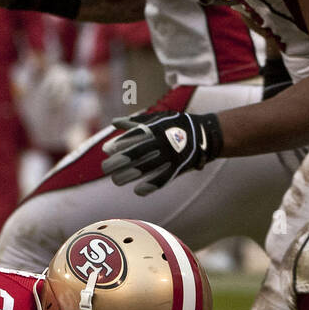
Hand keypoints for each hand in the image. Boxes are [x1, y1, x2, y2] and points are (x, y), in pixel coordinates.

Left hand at [101, 110, 222, 194]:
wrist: (204, 134)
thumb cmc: (175, 125)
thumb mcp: (157, 118)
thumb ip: (136, 121)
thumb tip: (114, 121)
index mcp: (156, 128)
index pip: (133, 135)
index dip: (119, 143)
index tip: (106, 150)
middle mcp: (162, 141)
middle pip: (136, 153)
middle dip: (118, 161)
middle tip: (105, 168)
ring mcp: (171, 155)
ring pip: (146, 168)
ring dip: (129, 175)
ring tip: (116, 180)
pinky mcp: (179, 167)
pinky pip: (163, 179)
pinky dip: (151, 186)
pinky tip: (137, 191)